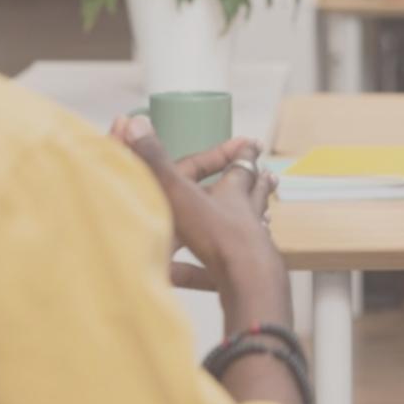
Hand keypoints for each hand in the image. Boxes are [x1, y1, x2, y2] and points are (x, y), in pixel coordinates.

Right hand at [110, 116, 280, 292]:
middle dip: (258, 183)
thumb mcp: (178, 192)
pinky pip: (218, 273)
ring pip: (250, 231)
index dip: (243, 153)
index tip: (252, 143)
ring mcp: (248, 249)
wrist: (246, 282)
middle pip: (255, 195)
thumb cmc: (218, 233)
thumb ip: (154, 161)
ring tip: (258, 219)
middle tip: (270, 175)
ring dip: (248, 223)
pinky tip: (186, 276)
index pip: (240, 166)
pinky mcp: (240, 278)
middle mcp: (246, 217)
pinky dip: (201, 273)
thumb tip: (134, 122)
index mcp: (234, 193)